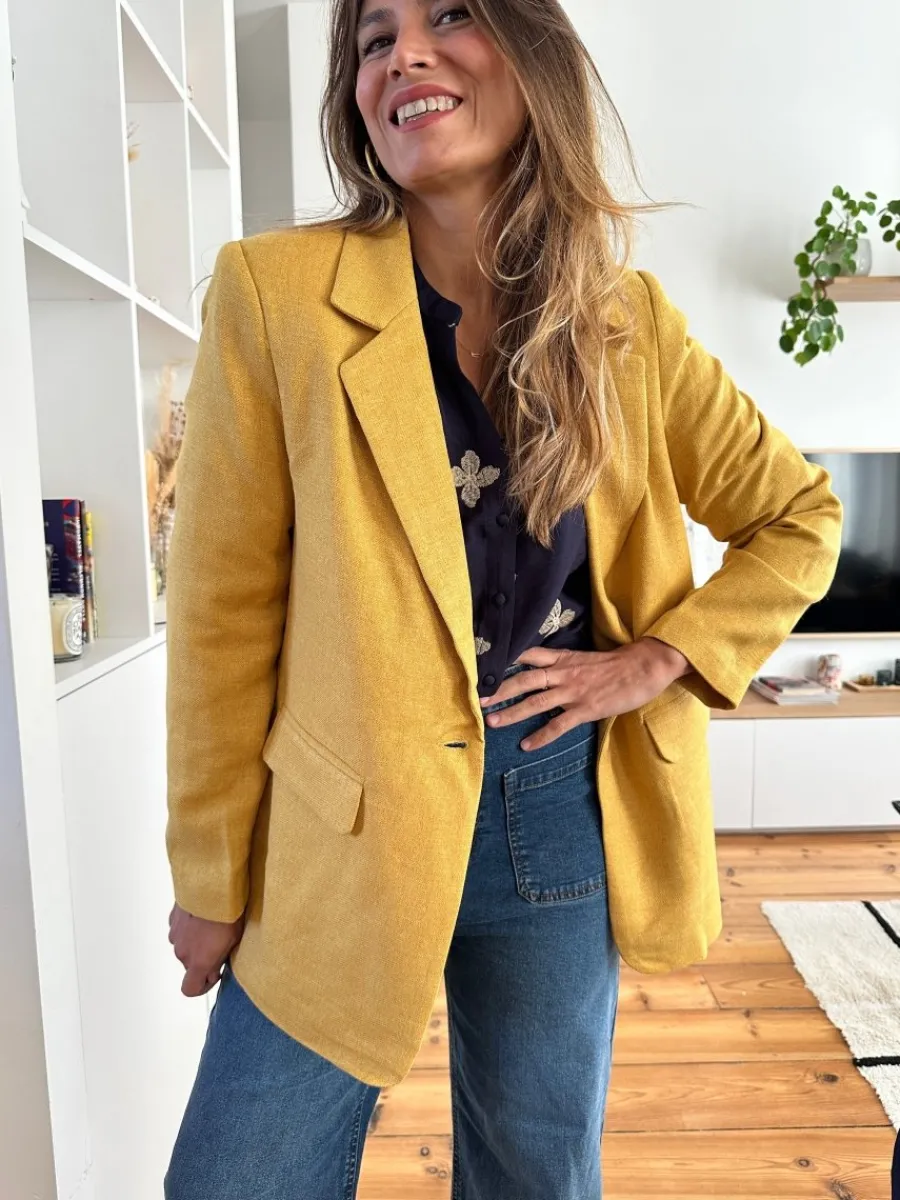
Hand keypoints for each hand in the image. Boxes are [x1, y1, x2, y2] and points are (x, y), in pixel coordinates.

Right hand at [168, 904, 244, 996]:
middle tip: (219, 943)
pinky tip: (202, 916)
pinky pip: (180, 931)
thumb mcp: (233, 942)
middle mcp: (183, 953)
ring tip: (212, 926)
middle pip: (190, 965)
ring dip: (195, 942)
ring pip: (185, 946)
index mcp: (198, 962)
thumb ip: (218, 961)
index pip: (190, 989)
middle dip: (203, 958)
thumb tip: (212, 969)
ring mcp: (175, 936)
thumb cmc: (227, 913)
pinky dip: (189, 928)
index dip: (202, 986)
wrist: (212, 885)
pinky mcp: (172, 920)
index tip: (214, 974)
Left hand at [479, 639, 692, 750]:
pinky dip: (541, 736)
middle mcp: (563, 673)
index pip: (528, 655)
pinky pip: (558, 725)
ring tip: (492, 722)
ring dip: (512, 713)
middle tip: (479, 700)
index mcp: (563, 659)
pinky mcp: (586, 709)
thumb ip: (564, 665)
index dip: (505, 661)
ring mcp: (573, 691)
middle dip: (500, 690)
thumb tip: (546, 672)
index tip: (484, 667)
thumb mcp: (585, 658)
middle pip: (523, 680)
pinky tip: (526, 745)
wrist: (643, 666)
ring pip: (535, 702)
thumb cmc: (617, 664)